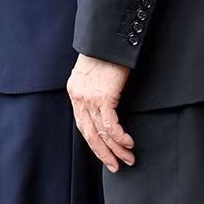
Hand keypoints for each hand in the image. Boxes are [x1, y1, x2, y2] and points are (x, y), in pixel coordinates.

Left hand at [68, 54, 134, 170]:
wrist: (107, 37)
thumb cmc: (106, 51)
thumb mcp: (95, 71)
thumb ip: (96, 87)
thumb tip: (106, 103)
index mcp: (75, 91)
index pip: (82, 124)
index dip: (94, 142)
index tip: (104, 153)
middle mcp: (78, 97)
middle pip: (89, 134)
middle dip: (103, 153)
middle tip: (115, 166)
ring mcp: (89, 98)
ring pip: (101, 133)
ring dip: (116, 149)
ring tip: (128, 159)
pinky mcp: (103, 97)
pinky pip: (110, 125)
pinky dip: (120, 137)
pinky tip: (128, 144)